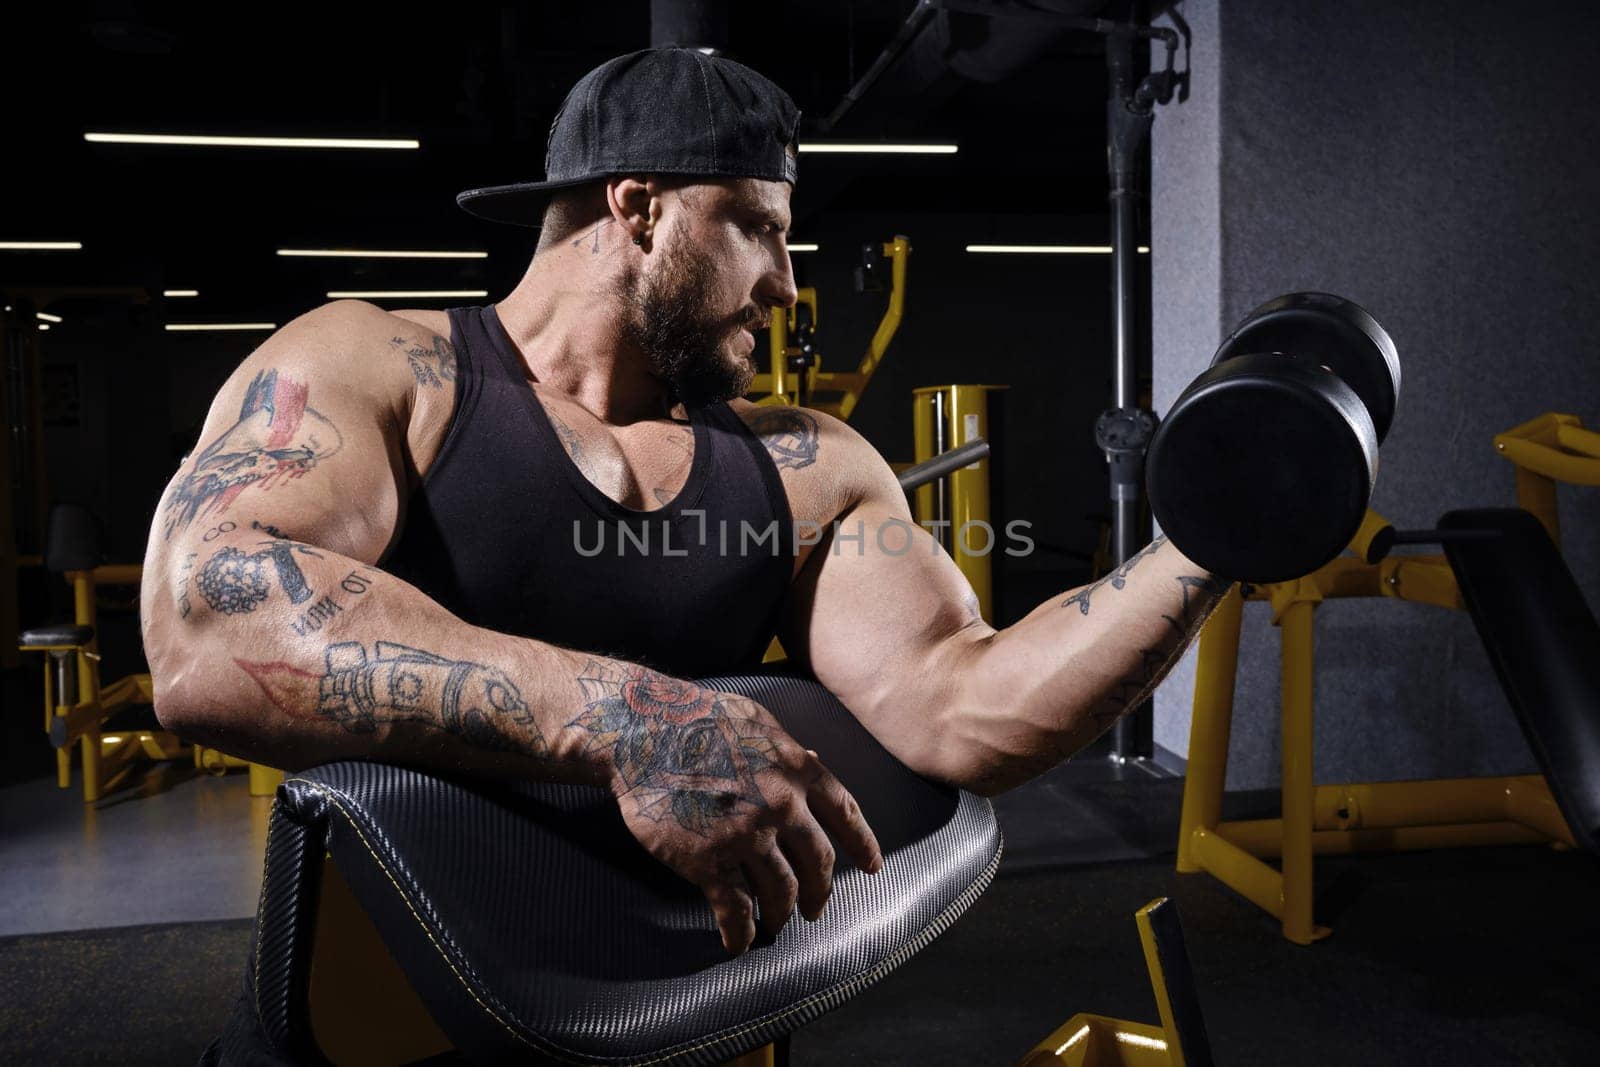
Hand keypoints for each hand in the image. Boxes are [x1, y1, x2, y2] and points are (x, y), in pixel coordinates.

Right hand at [599, 680, 882, 954]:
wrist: (642, 731)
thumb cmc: (698, 718)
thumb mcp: (758, 721)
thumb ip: (790, 748)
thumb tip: (816, 759)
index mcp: (798, 770)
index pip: (847, 815)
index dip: (863, 845)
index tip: (873, 867)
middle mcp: (782, 806)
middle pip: (819, 864)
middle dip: (821, 893)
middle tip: (816, 909)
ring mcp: (746, 836)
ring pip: (782, 892)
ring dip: (781, 914)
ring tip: (775, 923)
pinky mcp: (708, 861)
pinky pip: (734, 910)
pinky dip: (739, 933)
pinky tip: (738, 943)